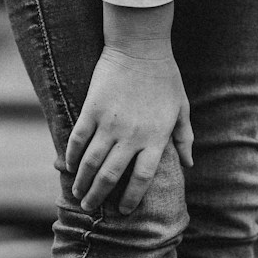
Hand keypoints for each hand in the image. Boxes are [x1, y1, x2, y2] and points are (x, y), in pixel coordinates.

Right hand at [64, 2, 192, 214]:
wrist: (140, 47)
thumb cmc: (165, 77)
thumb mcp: (181, 107)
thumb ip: (184, 138)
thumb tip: (189, 163)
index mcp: (155, 138)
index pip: (142, 179)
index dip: (131, 199)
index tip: (123, 210)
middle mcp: (132, 136)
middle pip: (110, 176)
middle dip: (98, 196)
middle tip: (90, 208)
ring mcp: (109, 123)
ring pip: (90, 162)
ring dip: (82, 182)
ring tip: (78, 193)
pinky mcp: (92, 109)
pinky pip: (77, 139)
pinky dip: (71, 156)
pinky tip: (68, 166)